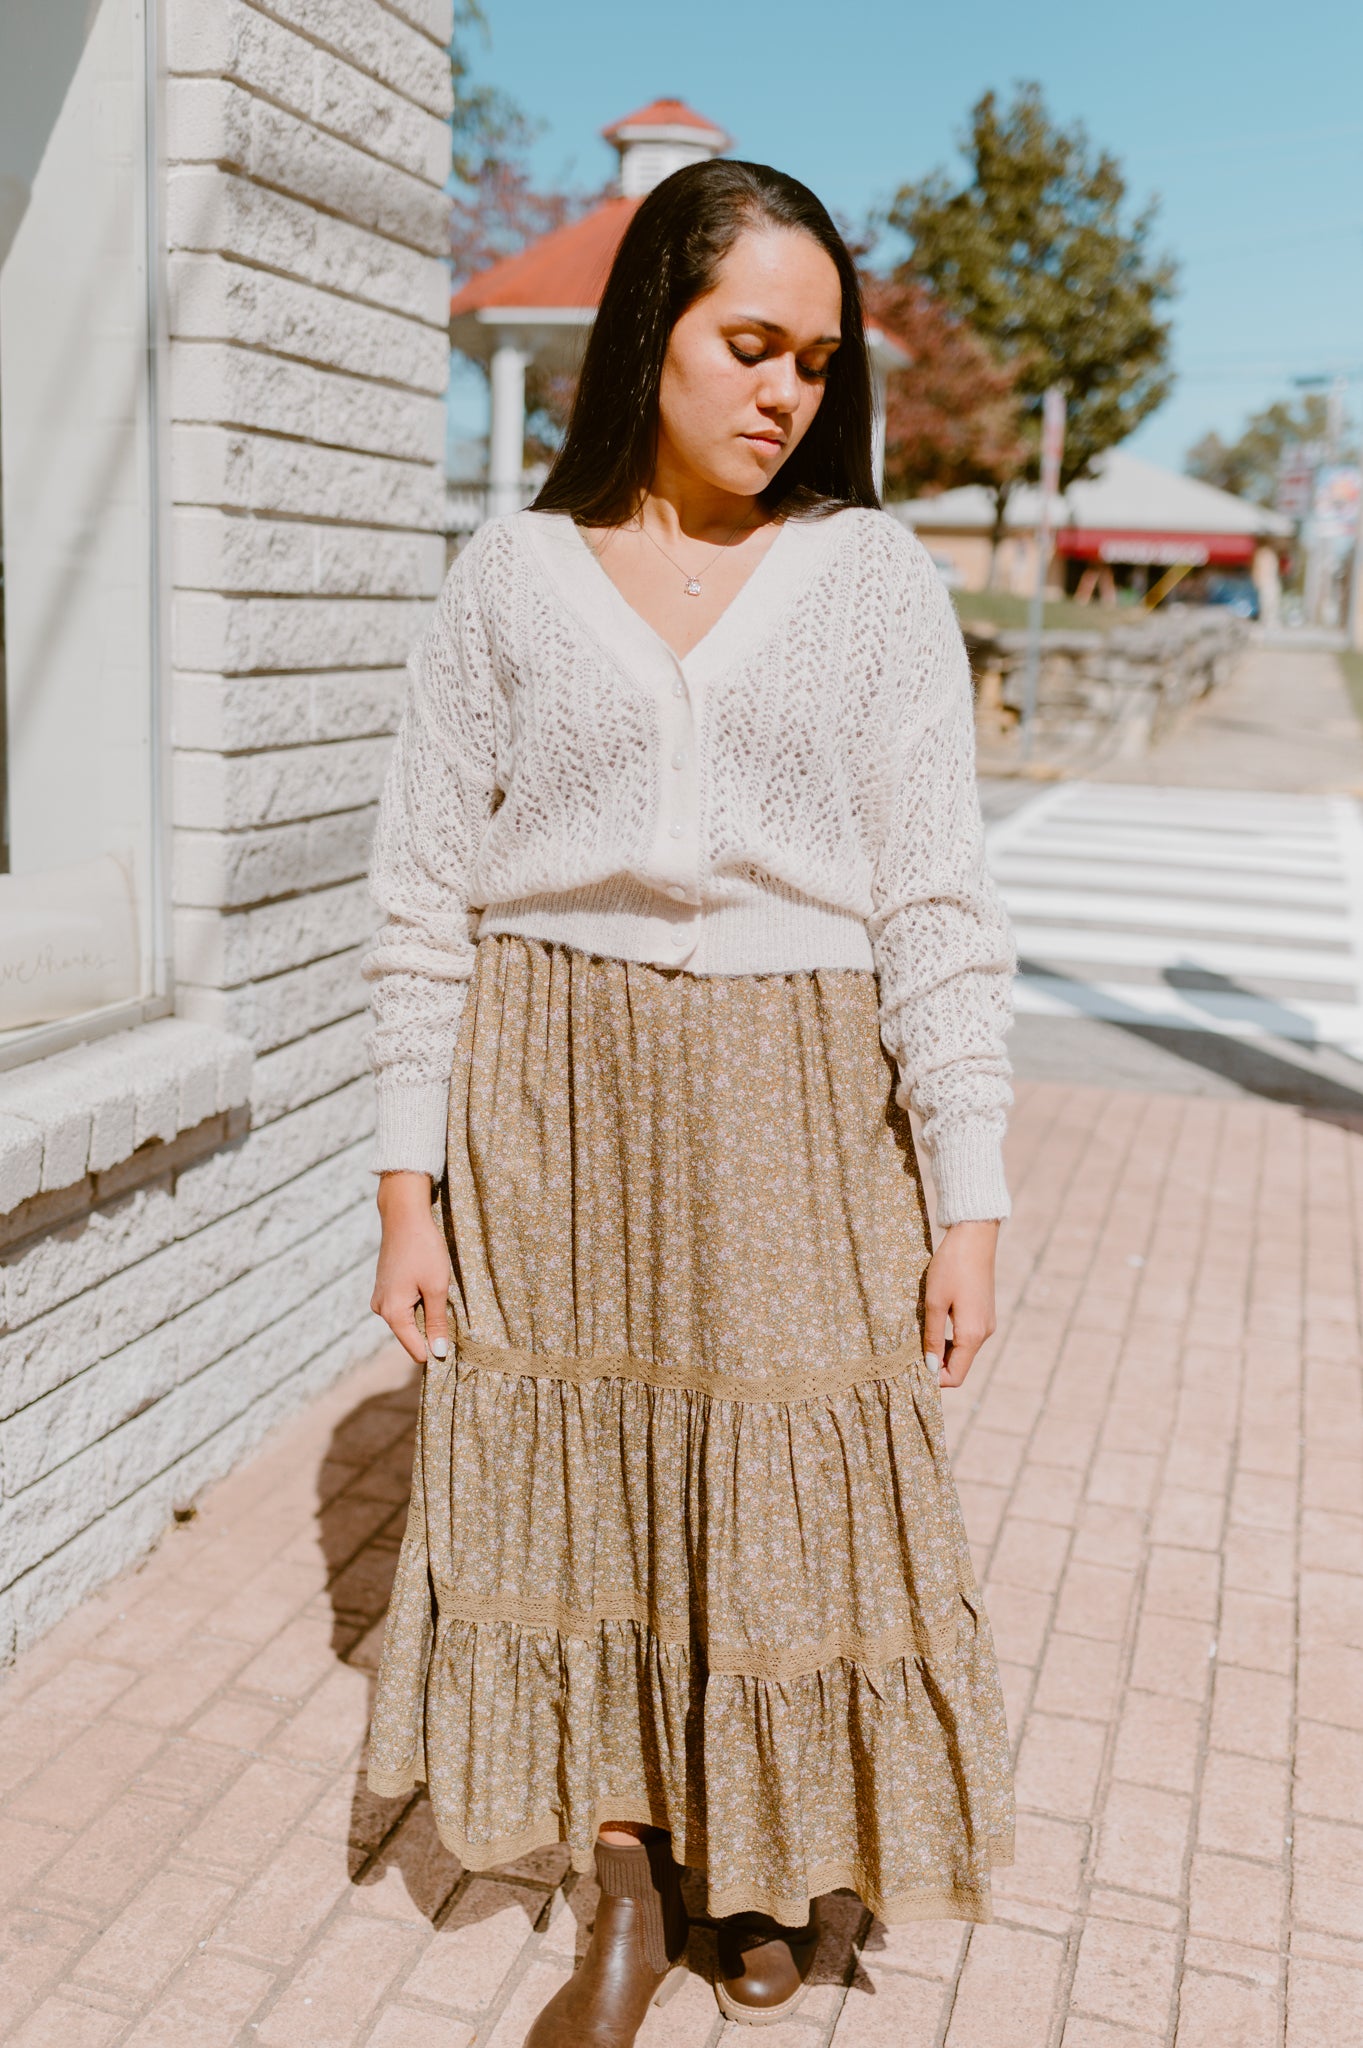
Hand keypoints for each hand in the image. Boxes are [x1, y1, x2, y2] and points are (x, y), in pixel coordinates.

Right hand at [371, 1172, 452, 1364]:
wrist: (404, 1217)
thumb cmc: (424, 1250)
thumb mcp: (437, 1287)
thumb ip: (437, 1322)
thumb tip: (438, 1353)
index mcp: (392, 1313)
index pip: (416, 1349)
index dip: (436, 1349)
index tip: (455, 1344)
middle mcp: (381, 1310)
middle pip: (412, 1335)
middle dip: (432, 1328)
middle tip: (449, 1308)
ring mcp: (381, 1298)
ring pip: (409, 1320)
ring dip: (426, 1313)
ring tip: (437, 1291)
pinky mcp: (384, 1288)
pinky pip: (404, 1306)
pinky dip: (419, 1302)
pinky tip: (428, 1285)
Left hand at [923, 1219, 999, 1387]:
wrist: (974, 1236)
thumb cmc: (951, 1267)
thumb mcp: (934, 1302)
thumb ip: (931, 1336)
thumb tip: (930, 1367)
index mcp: (973, 1335)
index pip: (956, 1376)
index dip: (934, 1378)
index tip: (912, 1367)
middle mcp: (984, 1333)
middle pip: (960, 1365)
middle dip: (936, 1364)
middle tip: (910, 1351)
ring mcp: (987, 1323)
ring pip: (963, 1350)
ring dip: (941, 1349)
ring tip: (920, 1333)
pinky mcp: (984, 1312)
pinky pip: (967, 1336)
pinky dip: (950, 1337)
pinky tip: (934, 1321)